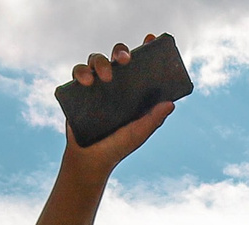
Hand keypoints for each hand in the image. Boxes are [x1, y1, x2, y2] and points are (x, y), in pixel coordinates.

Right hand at [65, 39, 172, 172]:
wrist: (90, 160)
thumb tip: (171, 104)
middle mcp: (114, 83)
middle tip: (126, 60)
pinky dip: (81, 73)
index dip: (145, 48)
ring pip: (95, 59)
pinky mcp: (77, 91)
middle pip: (116, 57)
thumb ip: (153, 120)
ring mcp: (96, 86)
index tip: (151, 38)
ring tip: (104, 79)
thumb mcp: (138, 134)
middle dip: (120, 52)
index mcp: (131, 89)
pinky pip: (78, 73)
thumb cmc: (117, 147)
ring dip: (100, 62)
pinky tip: (86, 82)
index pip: (138, 64)